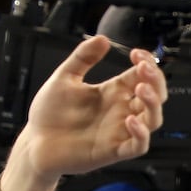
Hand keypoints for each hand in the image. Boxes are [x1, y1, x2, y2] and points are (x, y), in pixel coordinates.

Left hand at [15, 35, 165, 182]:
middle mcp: (121, 111)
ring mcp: (119, 131)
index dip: (147, 64)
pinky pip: (138, 146)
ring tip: (141, 89)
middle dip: (155, 80)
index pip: (142, 77)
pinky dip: (141, 134)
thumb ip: (83, 58)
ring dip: (153, 104)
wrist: (35, 142)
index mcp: (113, 92)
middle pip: (155, 96)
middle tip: (143, 68)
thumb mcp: (64, 77)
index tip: (137, 54)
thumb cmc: (49, 114)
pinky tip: (131, 120)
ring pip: (153, 120)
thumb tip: (102, 39)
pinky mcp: (113, 151)